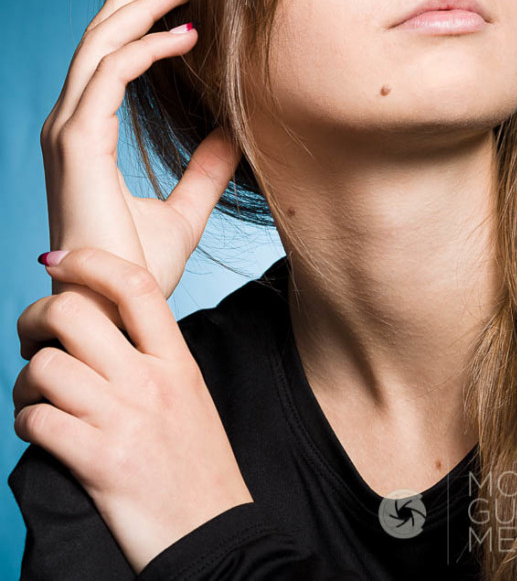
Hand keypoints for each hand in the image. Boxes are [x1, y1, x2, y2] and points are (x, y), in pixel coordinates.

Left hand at [13, 248, 253, 573]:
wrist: (214, 536)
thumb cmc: (198, 467)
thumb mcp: (190, 397)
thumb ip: (155, 360)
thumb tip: (103, 332)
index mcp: (177, 361)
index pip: (135, 285)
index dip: (91, 261)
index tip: (59, 259)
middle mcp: (151, 382)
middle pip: (76, 315)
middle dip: (35, 317)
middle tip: (31, 336)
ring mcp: (124, 420)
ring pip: (46, 366)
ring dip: (25, 379)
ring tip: (33, 394)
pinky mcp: (98, 463)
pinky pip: (37, 421)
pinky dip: (26, 421)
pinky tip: (39, 429)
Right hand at [37, 0, 240, 330]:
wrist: (114, 313)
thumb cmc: (136, 269)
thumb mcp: (184, 209)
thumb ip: (206, 169)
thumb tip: (236, 132)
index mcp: (86, 129)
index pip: (110, 51)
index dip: (138, 7)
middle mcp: (70, 121)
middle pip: (102, 32)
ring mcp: (68, 130)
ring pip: (103, 43)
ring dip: (145, 3)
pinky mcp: (76, 144)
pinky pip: (111, 76)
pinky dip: (148, 48)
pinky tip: (190, 36)